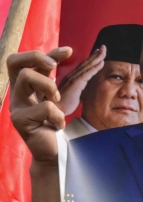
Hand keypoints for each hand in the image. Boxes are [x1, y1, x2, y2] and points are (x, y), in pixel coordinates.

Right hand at [8, 47, 73, 165]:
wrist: (54, 152)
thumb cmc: (55, 124)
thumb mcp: (57, 97)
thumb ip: (56, 76)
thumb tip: (67, 49)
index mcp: (26, 87)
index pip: (25, 60)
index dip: (46, 52)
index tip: (69, 51)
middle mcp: (17, 93)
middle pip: (14, 61)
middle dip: (37, 58)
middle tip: (54, 69)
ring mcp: (16, 106)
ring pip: (27, 77)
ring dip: (49, 86)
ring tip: (57, 103)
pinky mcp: (19, 120)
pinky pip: (44, 107)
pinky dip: (57, 116)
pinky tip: (57, 126)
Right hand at [57, 45, 105, 115]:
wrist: (54, 113)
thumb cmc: (61, 106)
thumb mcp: (72, 96)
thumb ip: (78, 90)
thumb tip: (84, 90)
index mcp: (70, 78)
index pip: (82, 67)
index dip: (90, 59)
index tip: (98, 53)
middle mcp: (70, 76)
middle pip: (85, 64)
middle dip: (95, 55)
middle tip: (103, 47)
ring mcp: (72, 79)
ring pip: (86, 66)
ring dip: (96, 58)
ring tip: (104, 50)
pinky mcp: (74, 84)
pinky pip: (87, 74)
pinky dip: (94, 68)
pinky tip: (102, 62)